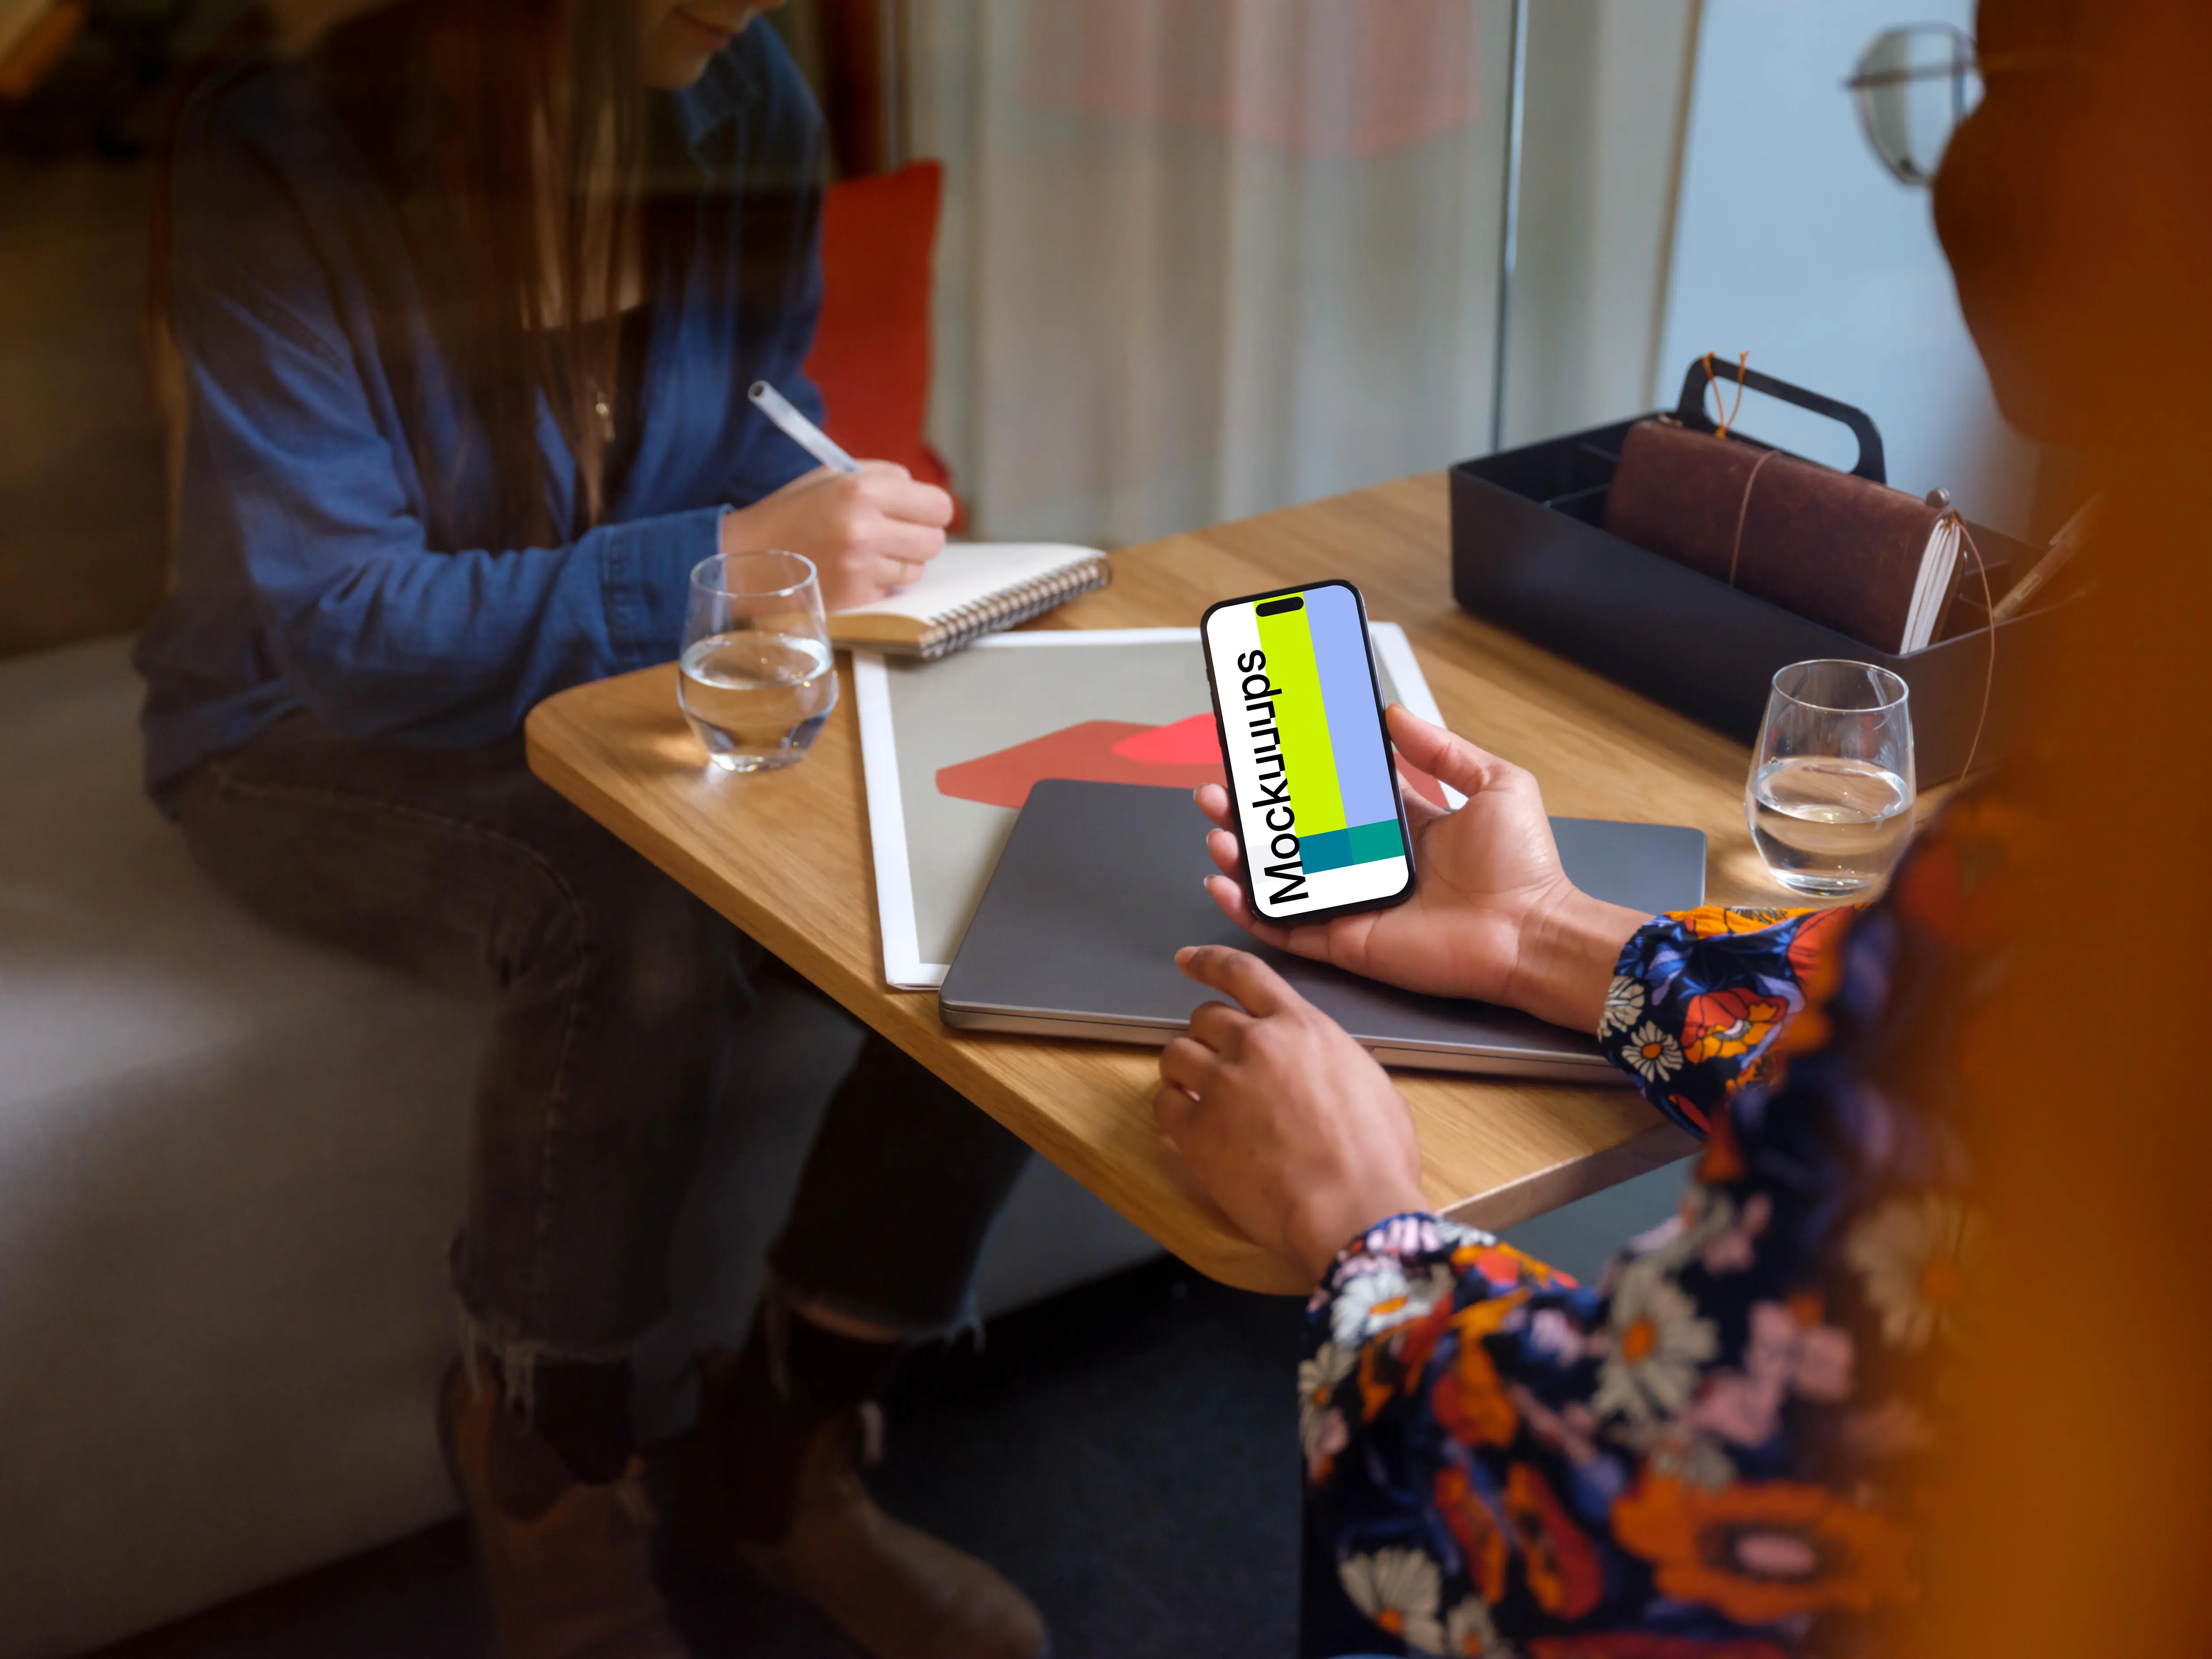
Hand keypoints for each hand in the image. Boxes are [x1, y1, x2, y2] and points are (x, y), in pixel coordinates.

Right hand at [721, 462, 952, 610]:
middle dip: (921, 537)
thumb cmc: (792, 512)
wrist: (749, 559)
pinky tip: (855, 570)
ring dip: (902, 562)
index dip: (932, 510)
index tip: (921, 513)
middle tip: (898, 535)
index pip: (937, 505)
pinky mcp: (857, 596)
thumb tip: (919, 491)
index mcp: (863, 491)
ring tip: (870, 552)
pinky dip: (881, 581)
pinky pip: (892, 588)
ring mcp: (863, 567)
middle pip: (935, 541)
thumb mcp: (832, 476)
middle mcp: (867, 529)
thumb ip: (882, 477)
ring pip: (917, 568)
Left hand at [1155, 946, 1427, 1278]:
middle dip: (1208, 1036)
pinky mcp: (1196, 1132)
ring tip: (1198, 1091)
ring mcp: (1221, 1086)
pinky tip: (1187, 1124)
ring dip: (1184, 1070)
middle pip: (1205, 1017)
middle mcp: (1255, 1045)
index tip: (1189, 961)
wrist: (1353, 1208)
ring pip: (1176, 1054)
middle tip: (1218, 1062)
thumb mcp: (1369, 1083)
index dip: (1209, 961)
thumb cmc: (1375, 1157)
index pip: (1243, 973)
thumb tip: (1321, 1066)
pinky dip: (1171, 1109)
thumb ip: (1330, 1059)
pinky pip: (1163, 1104)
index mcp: (1300, 1027)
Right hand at [1196, 704, 1645, 1031]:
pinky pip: (1286, 926)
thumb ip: (1444, 750)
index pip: (1333, 797)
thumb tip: (1398, 715)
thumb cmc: (1524, 868)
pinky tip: (1224, 884)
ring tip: (1218, 827)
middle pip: (1293, 835)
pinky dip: (1249, 909)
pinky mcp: (1346, 940)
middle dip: (1252, 812)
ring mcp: (1353, 903)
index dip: (1298, 777)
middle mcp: (1369, 865)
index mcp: (1400, 828)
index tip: (1269, 752)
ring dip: (1241, 853)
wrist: (1531, 932)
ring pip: (1280, 878)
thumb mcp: (1496, 785)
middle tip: (1223, 788)